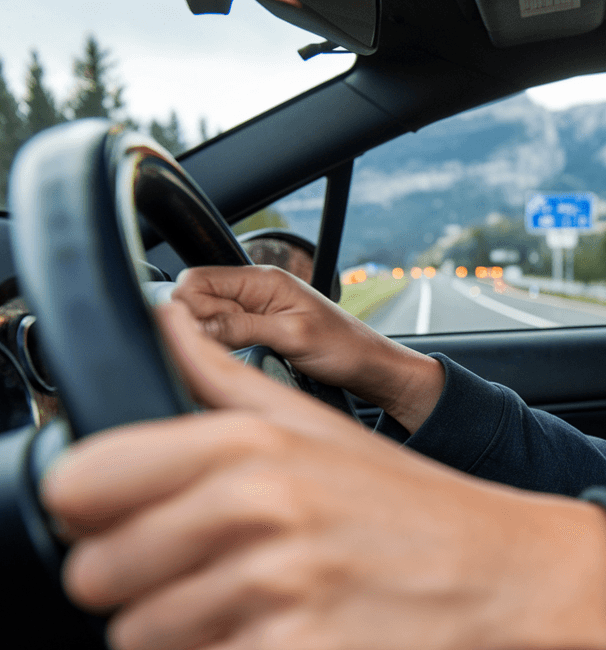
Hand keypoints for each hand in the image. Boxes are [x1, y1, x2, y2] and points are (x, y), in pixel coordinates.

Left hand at [41, 303, 605, 649]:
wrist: (508, 569)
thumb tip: (159, 322)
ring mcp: (277, 585)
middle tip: (200, 584)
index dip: (96, 516)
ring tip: (244, 619)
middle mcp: (257, 507)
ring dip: (180, 642)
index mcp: (245, 443)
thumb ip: (220, 379)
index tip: (133, 527)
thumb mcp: (316, 423)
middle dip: (137, 590)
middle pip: (96, 576)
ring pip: (136, 642)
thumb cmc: (409, 504)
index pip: (79, 484)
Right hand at [173, 265, 441, 431]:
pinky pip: (223, 333)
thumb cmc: (345, 348)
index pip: (196, 280)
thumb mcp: (292, 337)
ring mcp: (255, 310)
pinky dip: (221, 346)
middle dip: (195, 325)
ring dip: (209, 338)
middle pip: (195, 299)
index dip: (186, 308)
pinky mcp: (258, 330)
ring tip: (234, 356)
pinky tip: (237, 360)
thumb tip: (193, 326)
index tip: (195, 335)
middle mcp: (255, 290)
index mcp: (263, 279)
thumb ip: (241, 327)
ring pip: (206, 319)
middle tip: (218, 350)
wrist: (372, 367)